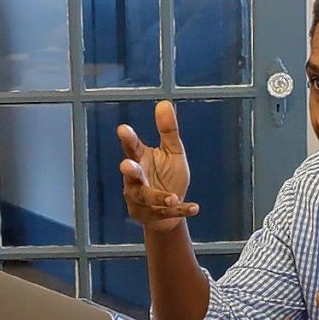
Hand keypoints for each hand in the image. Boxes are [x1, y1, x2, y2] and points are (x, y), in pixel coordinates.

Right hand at [117, 100, 198, 230]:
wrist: (169, 211)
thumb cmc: (167, 176)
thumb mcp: (172, 152)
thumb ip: (168, 131)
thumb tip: (164, 102)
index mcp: (140, 160)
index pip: (132, 148)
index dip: (127, 139)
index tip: (123, 129)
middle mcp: (135, 180)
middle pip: (130, 175)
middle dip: (129, 171)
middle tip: (127, 166)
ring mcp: (140, 200)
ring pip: (145, 197)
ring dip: (157, 197)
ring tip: (172, 198)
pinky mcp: (151, 216)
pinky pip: (166, 213)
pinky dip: (181, 210)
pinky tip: (195, 208)